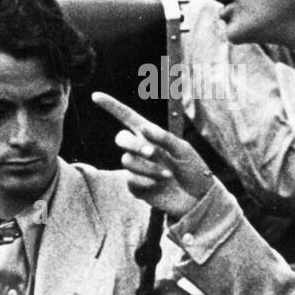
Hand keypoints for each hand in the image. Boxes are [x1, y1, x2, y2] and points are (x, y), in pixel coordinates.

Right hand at [91, 92, 214, 219]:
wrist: (198, 198)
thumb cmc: (193, 170)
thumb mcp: (183, 150)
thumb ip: (164, 138)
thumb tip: (142, 127)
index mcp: (151, 136)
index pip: (127, 117)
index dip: (112, 106)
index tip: (95, 96)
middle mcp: (141, 150)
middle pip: (121, 138)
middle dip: (134, 145)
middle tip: (153, 153)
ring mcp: (138, 169)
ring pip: (127, 161)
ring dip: (147, 167)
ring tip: (167, 175)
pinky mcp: (137, 187)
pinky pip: (130, 179)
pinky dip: (145, 181)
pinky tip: (159, 184)